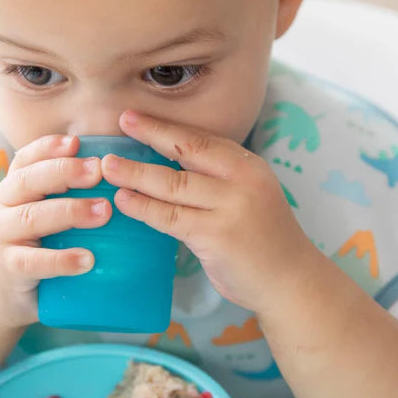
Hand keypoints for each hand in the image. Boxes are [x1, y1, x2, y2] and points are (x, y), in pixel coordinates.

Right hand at [0, 135, 111, 326]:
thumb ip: (62, 193)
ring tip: (105, 211)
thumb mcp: (41, 214)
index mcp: (12, 188)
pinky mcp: (7, 268)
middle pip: (29, 181)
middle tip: (99, 171)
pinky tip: (88, 259)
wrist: (0, 294)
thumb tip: (112, 171)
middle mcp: (1, 206)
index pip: (26, 159)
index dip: (49, 147)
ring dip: (70, 211)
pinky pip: (33, 262)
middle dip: (65, 172)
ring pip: (32, 218)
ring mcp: (0, 237)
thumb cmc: (33, 246)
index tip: (77, 142)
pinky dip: (62, 259)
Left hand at [101, 110, 314, 311]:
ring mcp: (230, 208)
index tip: (134, 116)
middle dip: (150, 135)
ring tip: (108, 167)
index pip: (201, 138)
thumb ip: (216, 180)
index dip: (164, 126)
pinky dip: (143, 208)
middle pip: (186, 151)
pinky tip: (123, 200)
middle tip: (119, 123)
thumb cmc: (263, 239)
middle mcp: (242, 181)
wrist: (289, 281)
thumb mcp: (248, 196)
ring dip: (136, 174)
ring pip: (172, 184)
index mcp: (248, 166)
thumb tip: (166, 167)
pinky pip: (170, 218)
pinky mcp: (216, 236)